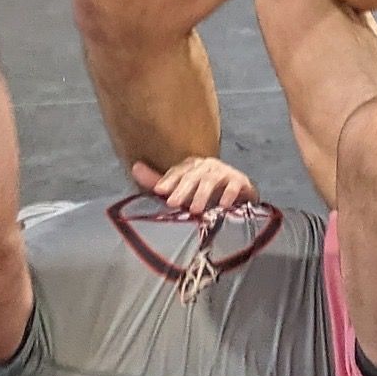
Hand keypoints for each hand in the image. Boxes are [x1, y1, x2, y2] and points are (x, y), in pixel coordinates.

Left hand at [132, 156, 256, 215]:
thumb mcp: (180, 190)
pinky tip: (222, 205)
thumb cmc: (203, 195)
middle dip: (182, 189)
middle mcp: (208, 166)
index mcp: (192, 166)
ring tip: (194, 210)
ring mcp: (225, 172)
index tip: (158, 192)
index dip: (168, 180)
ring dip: (202, 194)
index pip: (178, 171)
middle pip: (193, 175)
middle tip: (173, 203)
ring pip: (211, 180)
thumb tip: (135, 166)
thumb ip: (158, 181)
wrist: (237, 198)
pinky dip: (228, 195)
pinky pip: (234, 186)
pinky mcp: (241, 181)